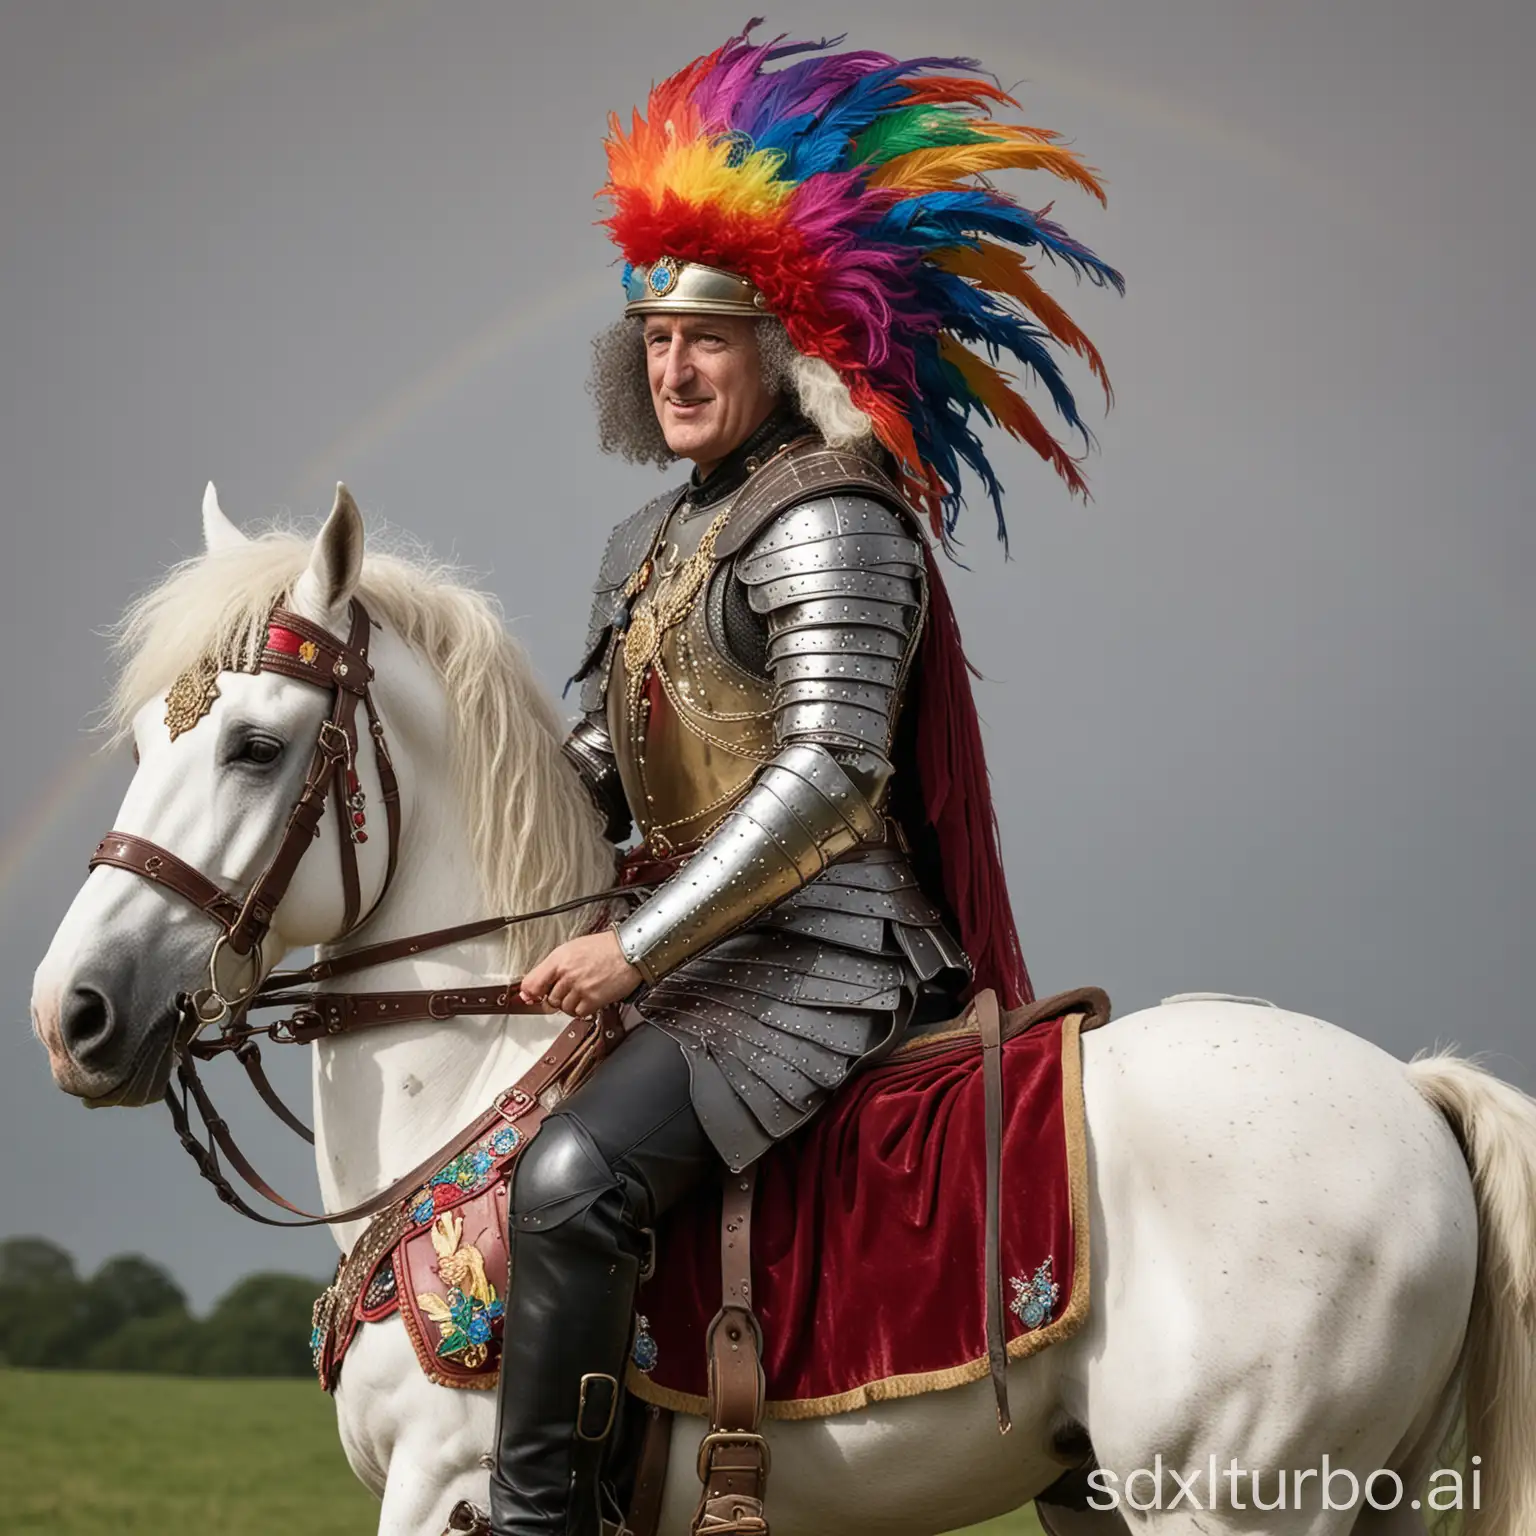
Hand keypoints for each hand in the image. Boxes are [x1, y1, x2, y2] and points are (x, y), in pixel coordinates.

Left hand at [519, 930, 641, 1016]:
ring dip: (571, 1003)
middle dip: (557, 996)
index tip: (530, 997)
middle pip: (549, 998)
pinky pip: (578, 1013)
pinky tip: (590, 997)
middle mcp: (567, 974)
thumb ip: (552, 967)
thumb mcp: (572, 948)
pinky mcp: (593, 1000)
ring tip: (582, 991)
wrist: (630, 951)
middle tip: (570, 988)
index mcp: (559, 959)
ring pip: (563, 1008)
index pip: (532, 983)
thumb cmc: (606, 947)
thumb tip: (534, 986)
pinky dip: (583, 1009)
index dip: (530, 993)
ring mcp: (580, 988)